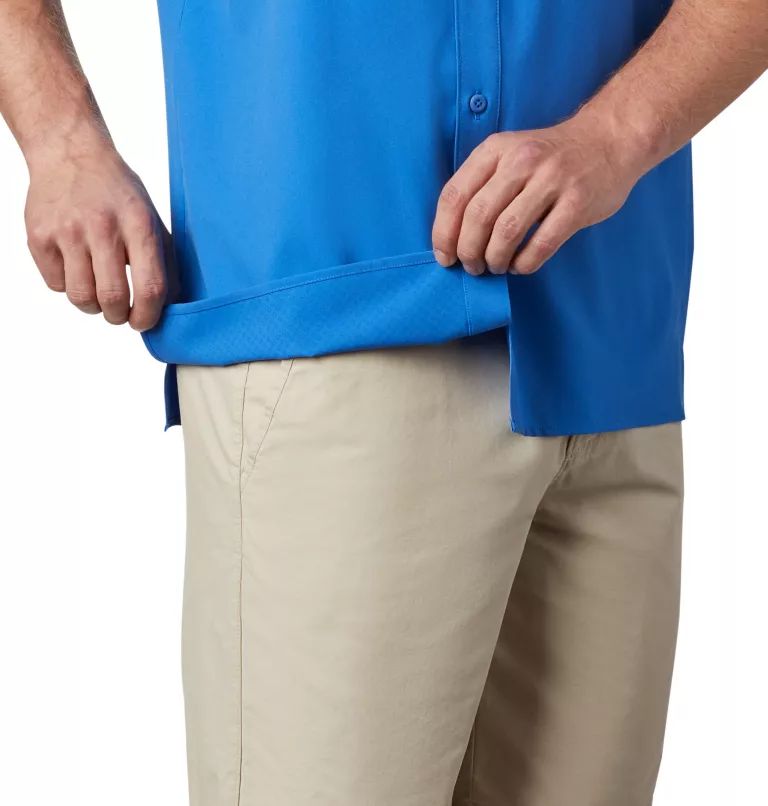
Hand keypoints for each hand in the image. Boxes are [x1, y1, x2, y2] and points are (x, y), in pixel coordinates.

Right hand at [24, 137, 172, 330]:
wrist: (69, 151)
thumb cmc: (117, 192)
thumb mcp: (151, 218)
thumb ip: (164, 262)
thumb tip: (171, 307)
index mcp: (139, 223)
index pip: (151, 286)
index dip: (149, 316)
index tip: (144, 322)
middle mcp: (102, 227)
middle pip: (112, 298)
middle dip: (119, 316)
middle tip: (121, 312)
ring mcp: (67, 231)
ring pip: (81, 298)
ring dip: (93, 306)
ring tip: (98, 291)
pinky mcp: (39, 236)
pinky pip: (56, 284)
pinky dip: (68, 285)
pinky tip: (76, 267)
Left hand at [431, 114, 644, 275]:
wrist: (609, 139)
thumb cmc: (550, 157)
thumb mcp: (509, 153)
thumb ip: (481, 185)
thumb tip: (451, 237)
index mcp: (496, 149)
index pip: (455, 195)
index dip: (443, 233)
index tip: (445, 257)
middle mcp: (522, 161)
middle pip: (478, 217)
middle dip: (468, 251)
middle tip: (472, 266)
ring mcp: (552, 181)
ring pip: (507, 232)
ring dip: (494, 259)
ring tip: (495, 267)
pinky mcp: (577, 203)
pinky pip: (541, 244)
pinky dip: (524, 263)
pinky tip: (520, 265)